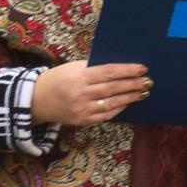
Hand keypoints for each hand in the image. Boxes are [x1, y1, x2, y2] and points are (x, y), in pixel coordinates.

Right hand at [31, 59, 150, 126]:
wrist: (38, 100)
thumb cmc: (58, 78)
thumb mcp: (73, 67)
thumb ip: (94, 66)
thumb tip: (120, 66)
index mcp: (80, 76)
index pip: (109, 72)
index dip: (127, 70)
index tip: (142, 68)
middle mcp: (81, 93)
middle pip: (113, 88)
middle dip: (133, 85)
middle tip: (148, 82)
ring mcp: (82, 109)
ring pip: (112, 103)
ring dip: (130, 98)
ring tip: (143, 93)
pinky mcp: (83, 120)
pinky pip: (106, 115)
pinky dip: (119, 108)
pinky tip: (128, 103)